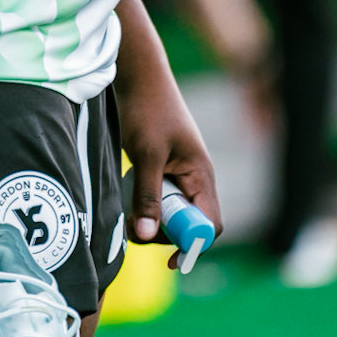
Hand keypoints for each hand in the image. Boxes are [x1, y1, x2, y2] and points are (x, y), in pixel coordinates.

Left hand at [117, 81, 222, 267]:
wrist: (138, 77)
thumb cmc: (147, 110)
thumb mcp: (147, 154)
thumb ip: (147, 195)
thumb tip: (146, 234)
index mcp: (201, 175)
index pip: (210, 224)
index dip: (193, 245)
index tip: (168, 259)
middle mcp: (195, 178)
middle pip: (189, 223)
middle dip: (164, 233)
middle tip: (134, 228)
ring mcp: (180, 174)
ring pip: (172, 213)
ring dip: (151, 219)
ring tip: (127, 212)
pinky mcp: (164, 169)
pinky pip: (160, 199)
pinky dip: (145, 205)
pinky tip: (128, 200)